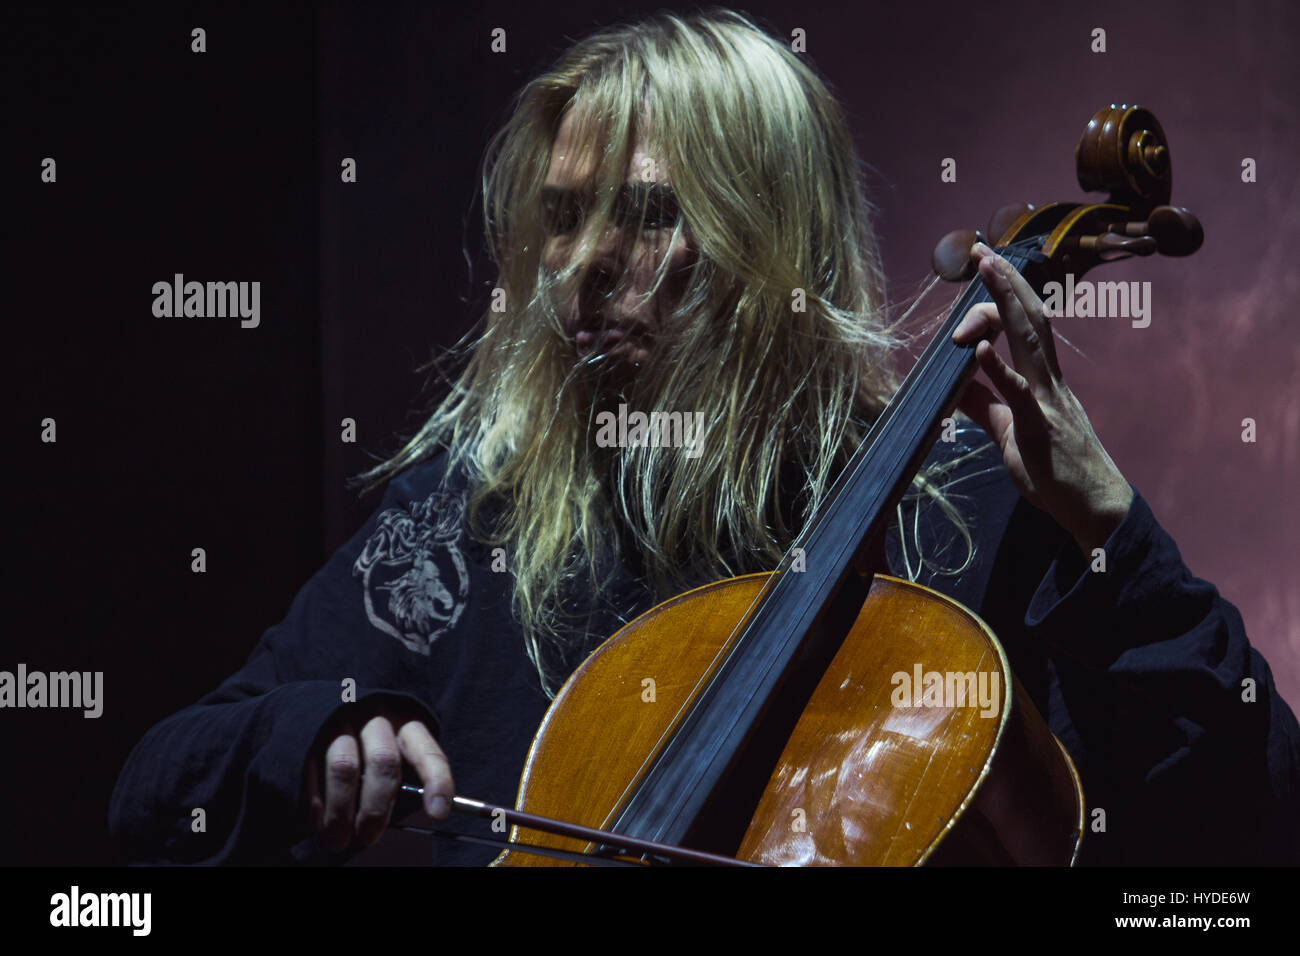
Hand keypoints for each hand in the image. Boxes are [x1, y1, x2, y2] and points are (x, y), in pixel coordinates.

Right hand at [304, 701, 453, 851]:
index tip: (438, 813)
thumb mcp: (395, 748)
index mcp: (406, 722)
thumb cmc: (371, 741)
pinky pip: (311, 769)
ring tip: (338, 839)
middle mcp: (376, 717)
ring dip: (341, 812)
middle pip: (383, 761)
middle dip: (376, 808)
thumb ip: (402, 777)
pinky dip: (315, 804)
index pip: (427, 752)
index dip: (437, 782)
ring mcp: (341, 721)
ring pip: (344, 766)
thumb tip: (411, 815)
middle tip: (368, 837)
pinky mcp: (310, 731)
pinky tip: (317, 824)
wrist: (329, 704)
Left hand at [952, 242, 1133, 554]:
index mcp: (1044, 381)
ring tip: (986, 271)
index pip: (1024, 327)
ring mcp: (1048, 402)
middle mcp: (1049, 382)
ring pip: (1029, 342)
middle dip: (1007, 282)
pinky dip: (998, 368)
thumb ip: (984, 406)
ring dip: (1006, 303)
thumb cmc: (1056, 472)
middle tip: (983, 251)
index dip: (1006, 296)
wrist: (1095, 509)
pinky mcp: (1040, 428)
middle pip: (1030, 320)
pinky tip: (979, 347)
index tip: (985, 269)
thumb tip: (954, 384)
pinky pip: (1017, 394)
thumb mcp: (1010, 434)